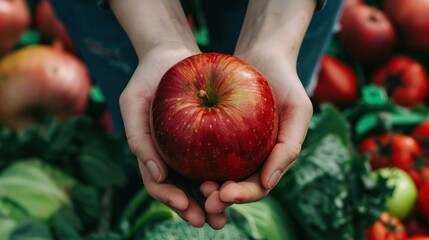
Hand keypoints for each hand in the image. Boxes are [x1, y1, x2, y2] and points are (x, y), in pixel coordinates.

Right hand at [119, 44, 228, 228]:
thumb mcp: (134, 102)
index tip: (185, 202)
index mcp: (150, 153)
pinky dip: (223, 178)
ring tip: (224, 216)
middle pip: (180, 190)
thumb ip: (138, 138)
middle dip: (193, 209)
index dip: (169, 197)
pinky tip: (237, 186)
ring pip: (199, 182)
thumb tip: (157, 176)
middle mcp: (169, 156)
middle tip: (210, 221)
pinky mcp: (207, 138)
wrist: (171, 56)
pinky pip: (215, 162)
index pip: (156, 183)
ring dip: (210, 202)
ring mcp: (188, 149)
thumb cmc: (149, 78)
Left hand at [200, 49, 312, 212]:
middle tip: (204, 199)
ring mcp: (232, 148)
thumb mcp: (297, 111)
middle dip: (219, 199)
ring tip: (192, 188)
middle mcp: (251, 158)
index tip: (225, 194)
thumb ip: (289, 147)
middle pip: (233, 187)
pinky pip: (203, 150)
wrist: (263, 56)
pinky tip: (181, 163)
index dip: (242, 195)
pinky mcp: (215, 133)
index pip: (258, 187)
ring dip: (204, 187)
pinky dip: (194, 162)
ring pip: (215, 174)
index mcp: (271, 160)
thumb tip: (267, 183)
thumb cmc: (286, 82)